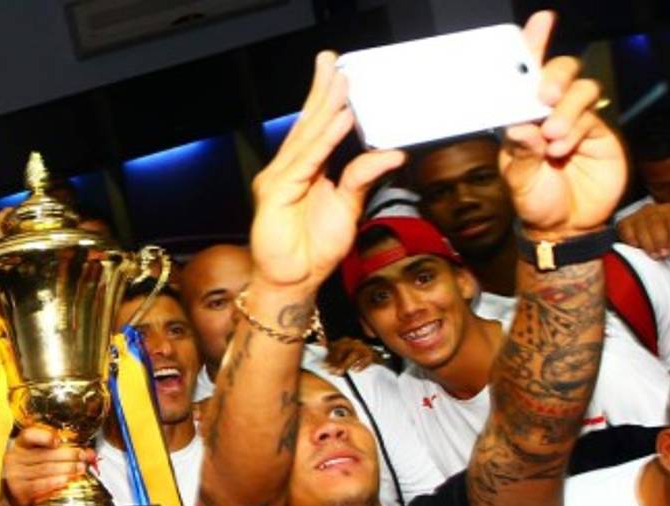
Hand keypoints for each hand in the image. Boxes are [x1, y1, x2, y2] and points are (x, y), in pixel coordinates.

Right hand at [3, 427, 93, 505]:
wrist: (14, 494)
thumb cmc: (31, 471)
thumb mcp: (41, 456)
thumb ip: (62, 451)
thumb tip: (90, 454)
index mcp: (21, 445)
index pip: (30, 435)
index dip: (44, 437)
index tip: (58, 441)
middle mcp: (15, 458)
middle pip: (44, 454)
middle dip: (67, 455)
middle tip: (82, 457)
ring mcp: (16, 475)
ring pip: (45, 469)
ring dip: (66, 469)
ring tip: (80, 468)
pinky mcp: (19, 491)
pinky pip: (39, 485)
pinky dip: (54, 482)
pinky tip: (65, 480)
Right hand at [249, 52, 404, 291]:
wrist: (293, 281)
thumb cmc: (314, 249)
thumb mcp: (349, 206)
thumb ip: (364, 176)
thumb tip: (394, 153)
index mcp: (305, 169)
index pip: (316, 127)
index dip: (326, 98)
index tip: (338, 72)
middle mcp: (289, 169)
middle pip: (307, 123)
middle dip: (321, 91)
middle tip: (332, 60)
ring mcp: (279, 180)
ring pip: (307, 137)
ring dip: (326, 108)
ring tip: (343, 83)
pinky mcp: (276, 194)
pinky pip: (306, 162)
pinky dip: (324, 141)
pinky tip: (341, 120)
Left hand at [325, 337, 379, 373]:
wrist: (371, 357)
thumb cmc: (352, 357)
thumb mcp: (341, 355)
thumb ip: (331, 354)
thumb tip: (319, 352)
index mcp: (344, 341)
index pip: (334, 347)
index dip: (328, 357)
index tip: (323, 366)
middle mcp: (353, 342)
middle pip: (343, 349)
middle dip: (335, 361)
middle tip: (330, 371)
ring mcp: (363, 348)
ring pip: (354, 355)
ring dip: (345, 364)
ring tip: (339, 373)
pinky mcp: (371, 355)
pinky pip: (367, 359)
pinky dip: (361, 365)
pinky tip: (355, 370)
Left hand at [502, 12, 626, 237]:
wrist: (564, 226)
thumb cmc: (535, 199)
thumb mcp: (518, 179)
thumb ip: (520, 152)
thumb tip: (521, 126)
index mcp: (523, 116)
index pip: (528, 75)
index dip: (535, 45)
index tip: (540, 23)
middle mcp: (550, 112)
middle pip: (561, 71)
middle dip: (554, 76)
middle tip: (543, 98)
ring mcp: (577, 119)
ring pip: (582, 89)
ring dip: (566, 109)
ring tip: (553, 139)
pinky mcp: (600, 133)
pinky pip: (592, 117)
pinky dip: (577, 129)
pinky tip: (563, 150)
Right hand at [617, 201, 669, 259]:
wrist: (642, 229)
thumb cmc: (662, 232)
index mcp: (668, 209)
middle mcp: (651, 209)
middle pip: (655, 223)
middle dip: (660, 240)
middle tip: (664, 255)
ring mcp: (636, 215)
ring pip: (641, 228)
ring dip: (648, 244)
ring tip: (654, 256)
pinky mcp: (624, 223)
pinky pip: (627, 232)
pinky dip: (633, 241)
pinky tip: (638, 248)